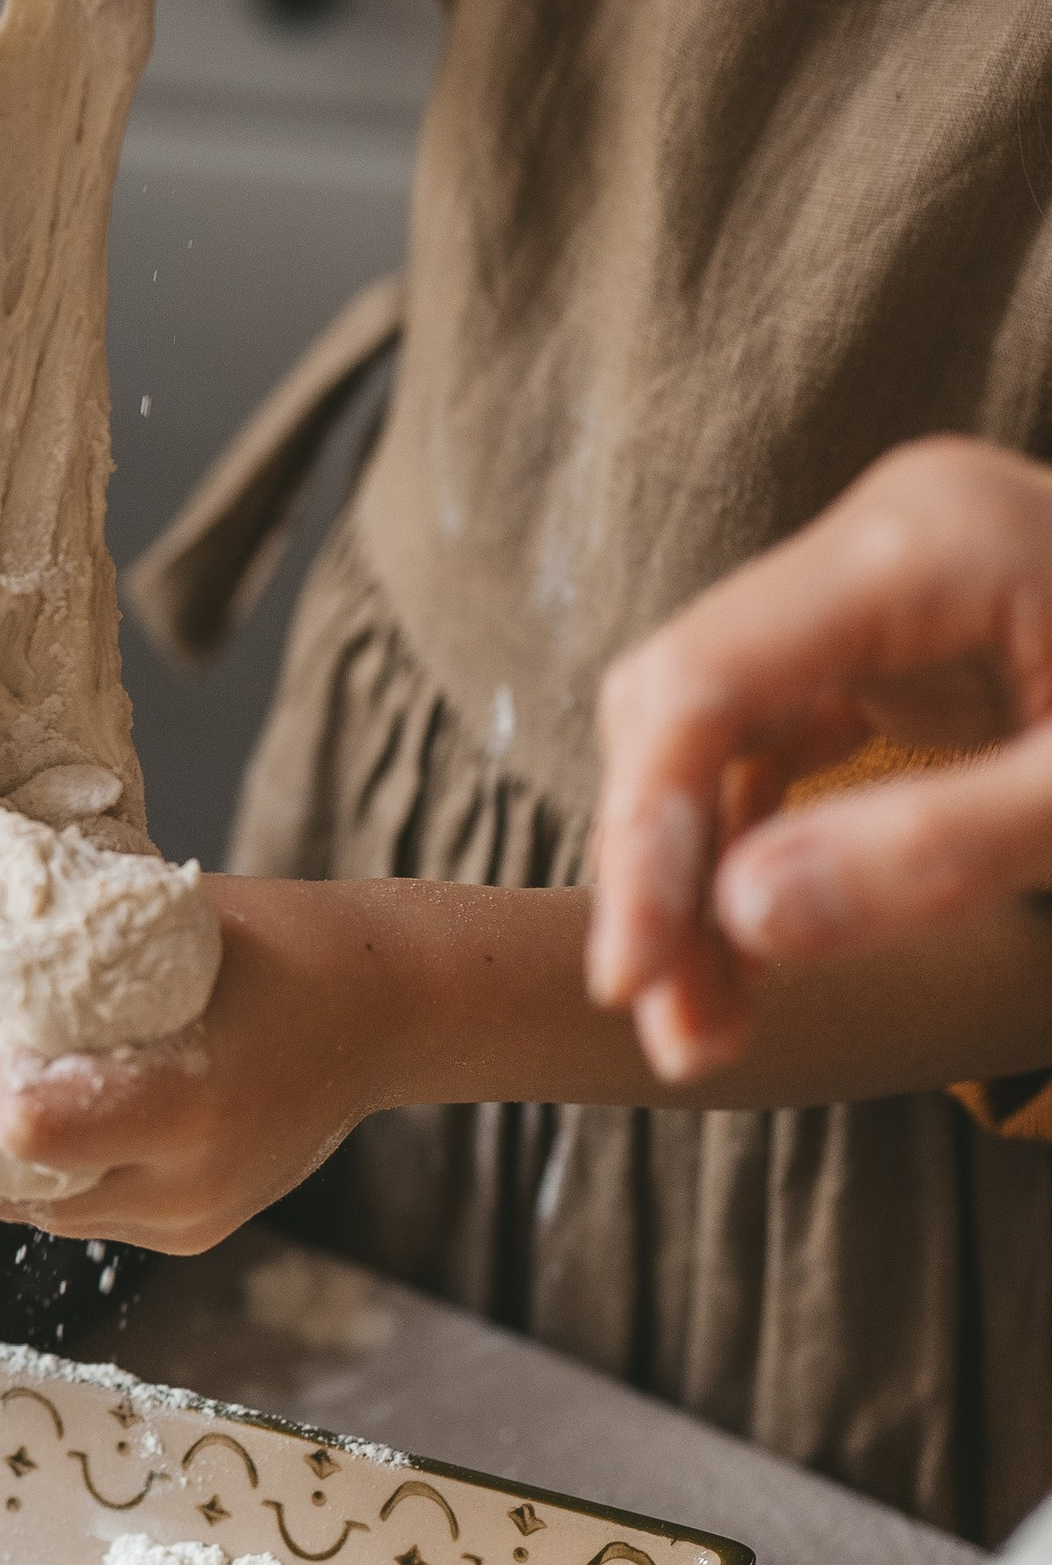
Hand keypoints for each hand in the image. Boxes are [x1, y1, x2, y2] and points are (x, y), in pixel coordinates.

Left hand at [0, 875, 391, 1248]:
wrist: (378, 1011)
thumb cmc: (270, 946)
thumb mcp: (164, 926)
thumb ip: (66, 958)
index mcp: (185, 1105)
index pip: (23, 1127)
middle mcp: (186, 1185)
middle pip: (8, 1183)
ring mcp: (187, 1222)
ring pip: (34, 1211)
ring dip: (1, 1151)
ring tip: (9, 1075)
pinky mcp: (187, 1235)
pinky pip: (78, 1214)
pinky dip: (51, 1168)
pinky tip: (61, 1105)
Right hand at [590, 438, 1051, 1080]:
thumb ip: (931, 851)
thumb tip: (740, 920)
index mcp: (925, 540)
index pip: (705, 680)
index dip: (647, 834)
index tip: (634, 979)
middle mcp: (882, 539)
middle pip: (686, 697)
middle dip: (664, 865)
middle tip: (682, 1025)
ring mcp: (884, 585)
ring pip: (714, 727)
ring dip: (697, 872)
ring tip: (711, 1020)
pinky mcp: (901, 640)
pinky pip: (778, 740)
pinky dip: (756, 848)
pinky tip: (755, 950)